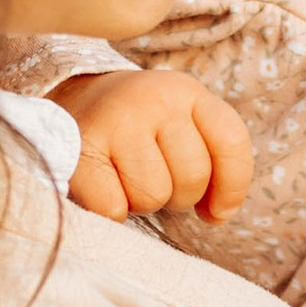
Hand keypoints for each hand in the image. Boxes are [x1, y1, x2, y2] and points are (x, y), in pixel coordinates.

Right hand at [52, 67, 253, 223]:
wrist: (73, 105)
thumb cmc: (140, 130)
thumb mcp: (182, 125)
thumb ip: (214, 160)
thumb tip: (217, 214)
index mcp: (186, 92)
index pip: (231, 141)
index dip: (231, 187)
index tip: (215, 210)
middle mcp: (153, 98)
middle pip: (193, 176)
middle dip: (179, 195)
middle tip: (155, 181)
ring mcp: (115, 121)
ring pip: (154, 195)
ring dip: (142, 202)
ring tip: (127, 180)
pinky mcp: (80, 148)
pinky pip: (113, 207)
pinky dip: (111, 211)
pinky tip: (103, 188)